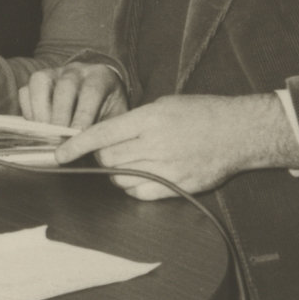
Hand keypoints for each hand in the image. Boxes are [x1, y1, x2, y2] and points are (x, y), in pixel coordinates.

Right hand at [18, 62, 126, 129]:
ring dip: (40, 110)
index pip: (92, 91)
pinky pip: (26, 91)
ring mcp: (54, 73)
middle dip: (60, 115)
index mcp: (101, 76)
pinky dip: (28, 111)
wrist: (100, 97)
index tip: (77, 134)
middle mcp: (77, 70)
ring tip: (44, 133)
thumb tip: (96, 153)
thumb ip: (106, 132)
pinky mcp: (38, 82)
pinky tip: (36, 129)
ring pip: (40, 81)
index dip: (83, 113)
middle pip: (65, 86)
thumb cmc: (108, 112)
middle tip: (58, 139)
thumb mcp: (115, 120)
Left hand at [55, 93, 298, 199]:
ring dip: (117, 172)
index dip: (76, 146)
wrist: (240, 132)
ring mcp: (168, 168)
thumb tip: (104, 137)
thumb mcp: (163, 105)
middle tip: (111, 151)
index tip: (58, 154)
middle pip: (108, 160)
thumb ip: (133, 122)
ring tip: (132, 160)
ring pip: (120, 178)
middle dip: (101, 157)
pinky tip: (142, 175)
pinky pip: (140, 194)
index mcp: (149, 119)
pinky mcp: (178, 186)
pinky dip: (133, 187)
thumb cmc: (201, 113)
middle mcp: (156, 144)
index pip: (101, 134)